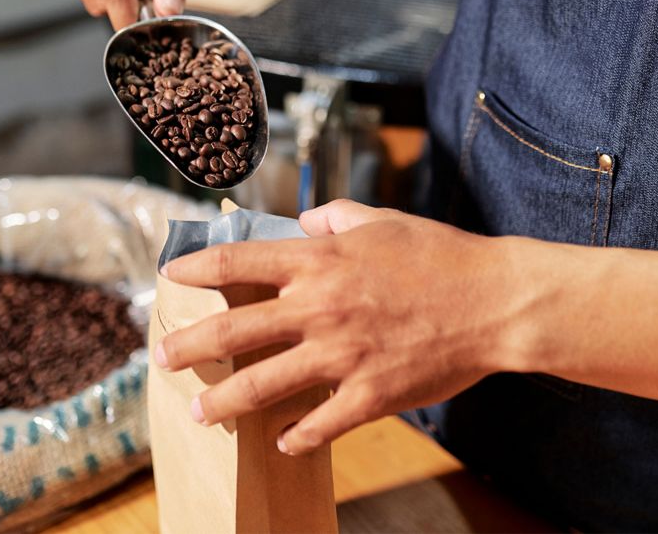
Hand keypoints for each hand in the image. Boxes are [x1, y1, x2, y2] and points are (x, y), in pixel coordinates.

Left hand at [157, 200, 526, 454]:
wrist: (495, 301)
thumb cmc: (441, 255)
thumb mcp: (383, 220)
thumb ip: (336, 216)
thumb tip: (306, 218)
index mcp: (319, 261)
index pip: (237, 262)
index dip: (194, 268)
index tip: (169, 276)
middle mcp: (318, 308)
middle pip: (230, 331)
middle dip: (186, 347)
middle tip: (162, 358)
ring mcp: (340, 355)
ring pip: (260, 385)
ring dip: (222, 403)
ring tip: (201, 412)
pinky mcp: (368, 394)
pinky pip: (317, 425)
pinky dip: (294, 437)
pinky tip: (281, 441)